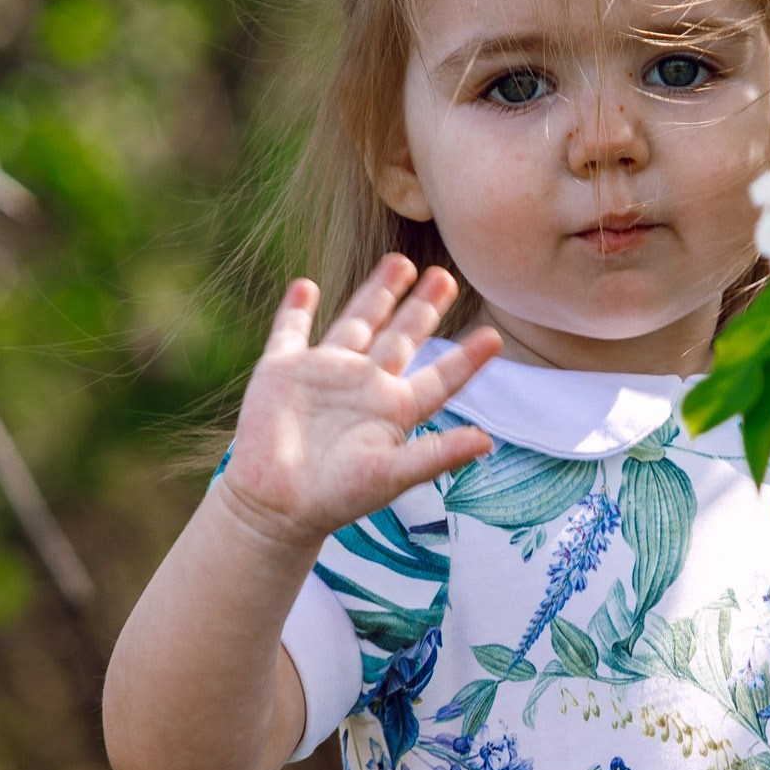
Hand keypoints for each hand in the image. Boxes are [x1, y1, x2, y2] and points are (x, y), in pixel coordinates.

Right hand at [216, 257, 500, 549]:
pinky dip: (296, 310)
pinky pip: (291, 332)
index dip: (467, 359)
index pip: (440, 377)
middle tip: (446, 276)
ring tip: (400, 263)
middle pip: (401, 337)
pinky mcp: (282, 371)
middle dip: (423, 308)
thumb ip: (437, 454)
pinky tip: (306, 286)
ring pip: (357, 322)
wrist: (274, 507)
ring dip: (377, 294)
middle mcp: (364, 385)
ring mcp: (324, 374)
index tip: (495, 337)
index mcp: (394, 409)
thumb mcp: (392, 475)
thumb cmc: (337, 496)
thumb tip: (488, 442)